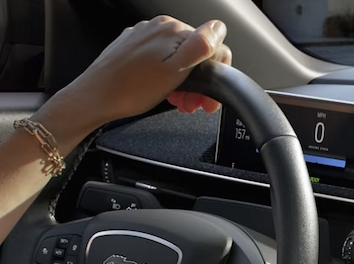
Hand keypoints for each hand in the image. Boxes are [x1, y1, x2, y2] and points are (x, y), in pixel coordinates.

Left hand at [36, 15, 231, 141]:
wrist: (94, 97)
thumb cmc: (131, 89)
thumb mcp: (175, 71)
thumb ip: (201, 46)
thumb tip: (218, 27)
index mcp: (173, 30)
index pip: (212, 47)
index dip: (215, 75)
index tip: (207, 97)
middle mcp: (158, 27)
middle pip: (195, 53)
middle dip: (199, 81)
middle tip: (192, 104)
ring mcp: (144, 36)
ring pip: (178, 57)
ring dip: (184, 81)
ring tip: (178, 100)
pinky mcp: (133, 46)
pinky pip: (160, 59)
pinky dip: (167, 76)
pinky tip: (162, 91)